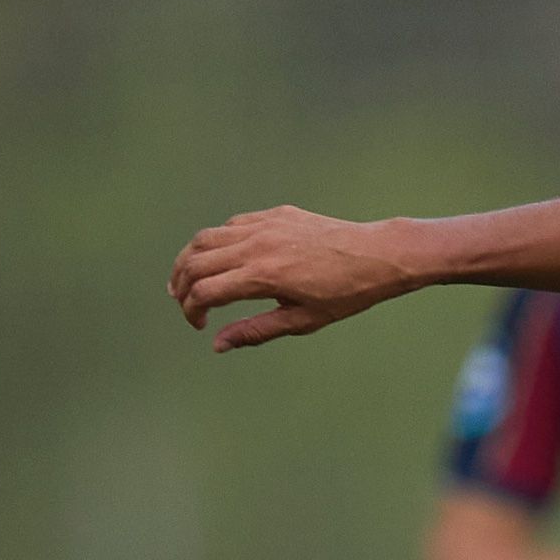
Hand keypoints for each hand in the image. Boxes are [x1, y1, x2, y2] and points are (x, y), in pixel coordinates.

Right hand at [170, 207, 425, 349]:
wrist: (378, 254)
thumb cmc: (346, 293)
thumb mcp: (302, 320)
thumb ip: (256, 331)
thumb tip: (218, 344)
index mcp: (262, 276)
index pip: (204, 292)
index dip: (192, 312)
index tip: (200, 326)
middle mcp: (257, 246)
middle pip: (195, 262)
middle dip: (181, 286)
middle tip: (184, 304)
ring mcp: (264, 225)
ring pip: (206, 238)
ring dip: (190, 260)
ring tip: (188, 280)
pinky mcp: (274, 214)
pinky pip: (231, 225)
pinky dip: (217, 243)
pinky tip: (222, 260)